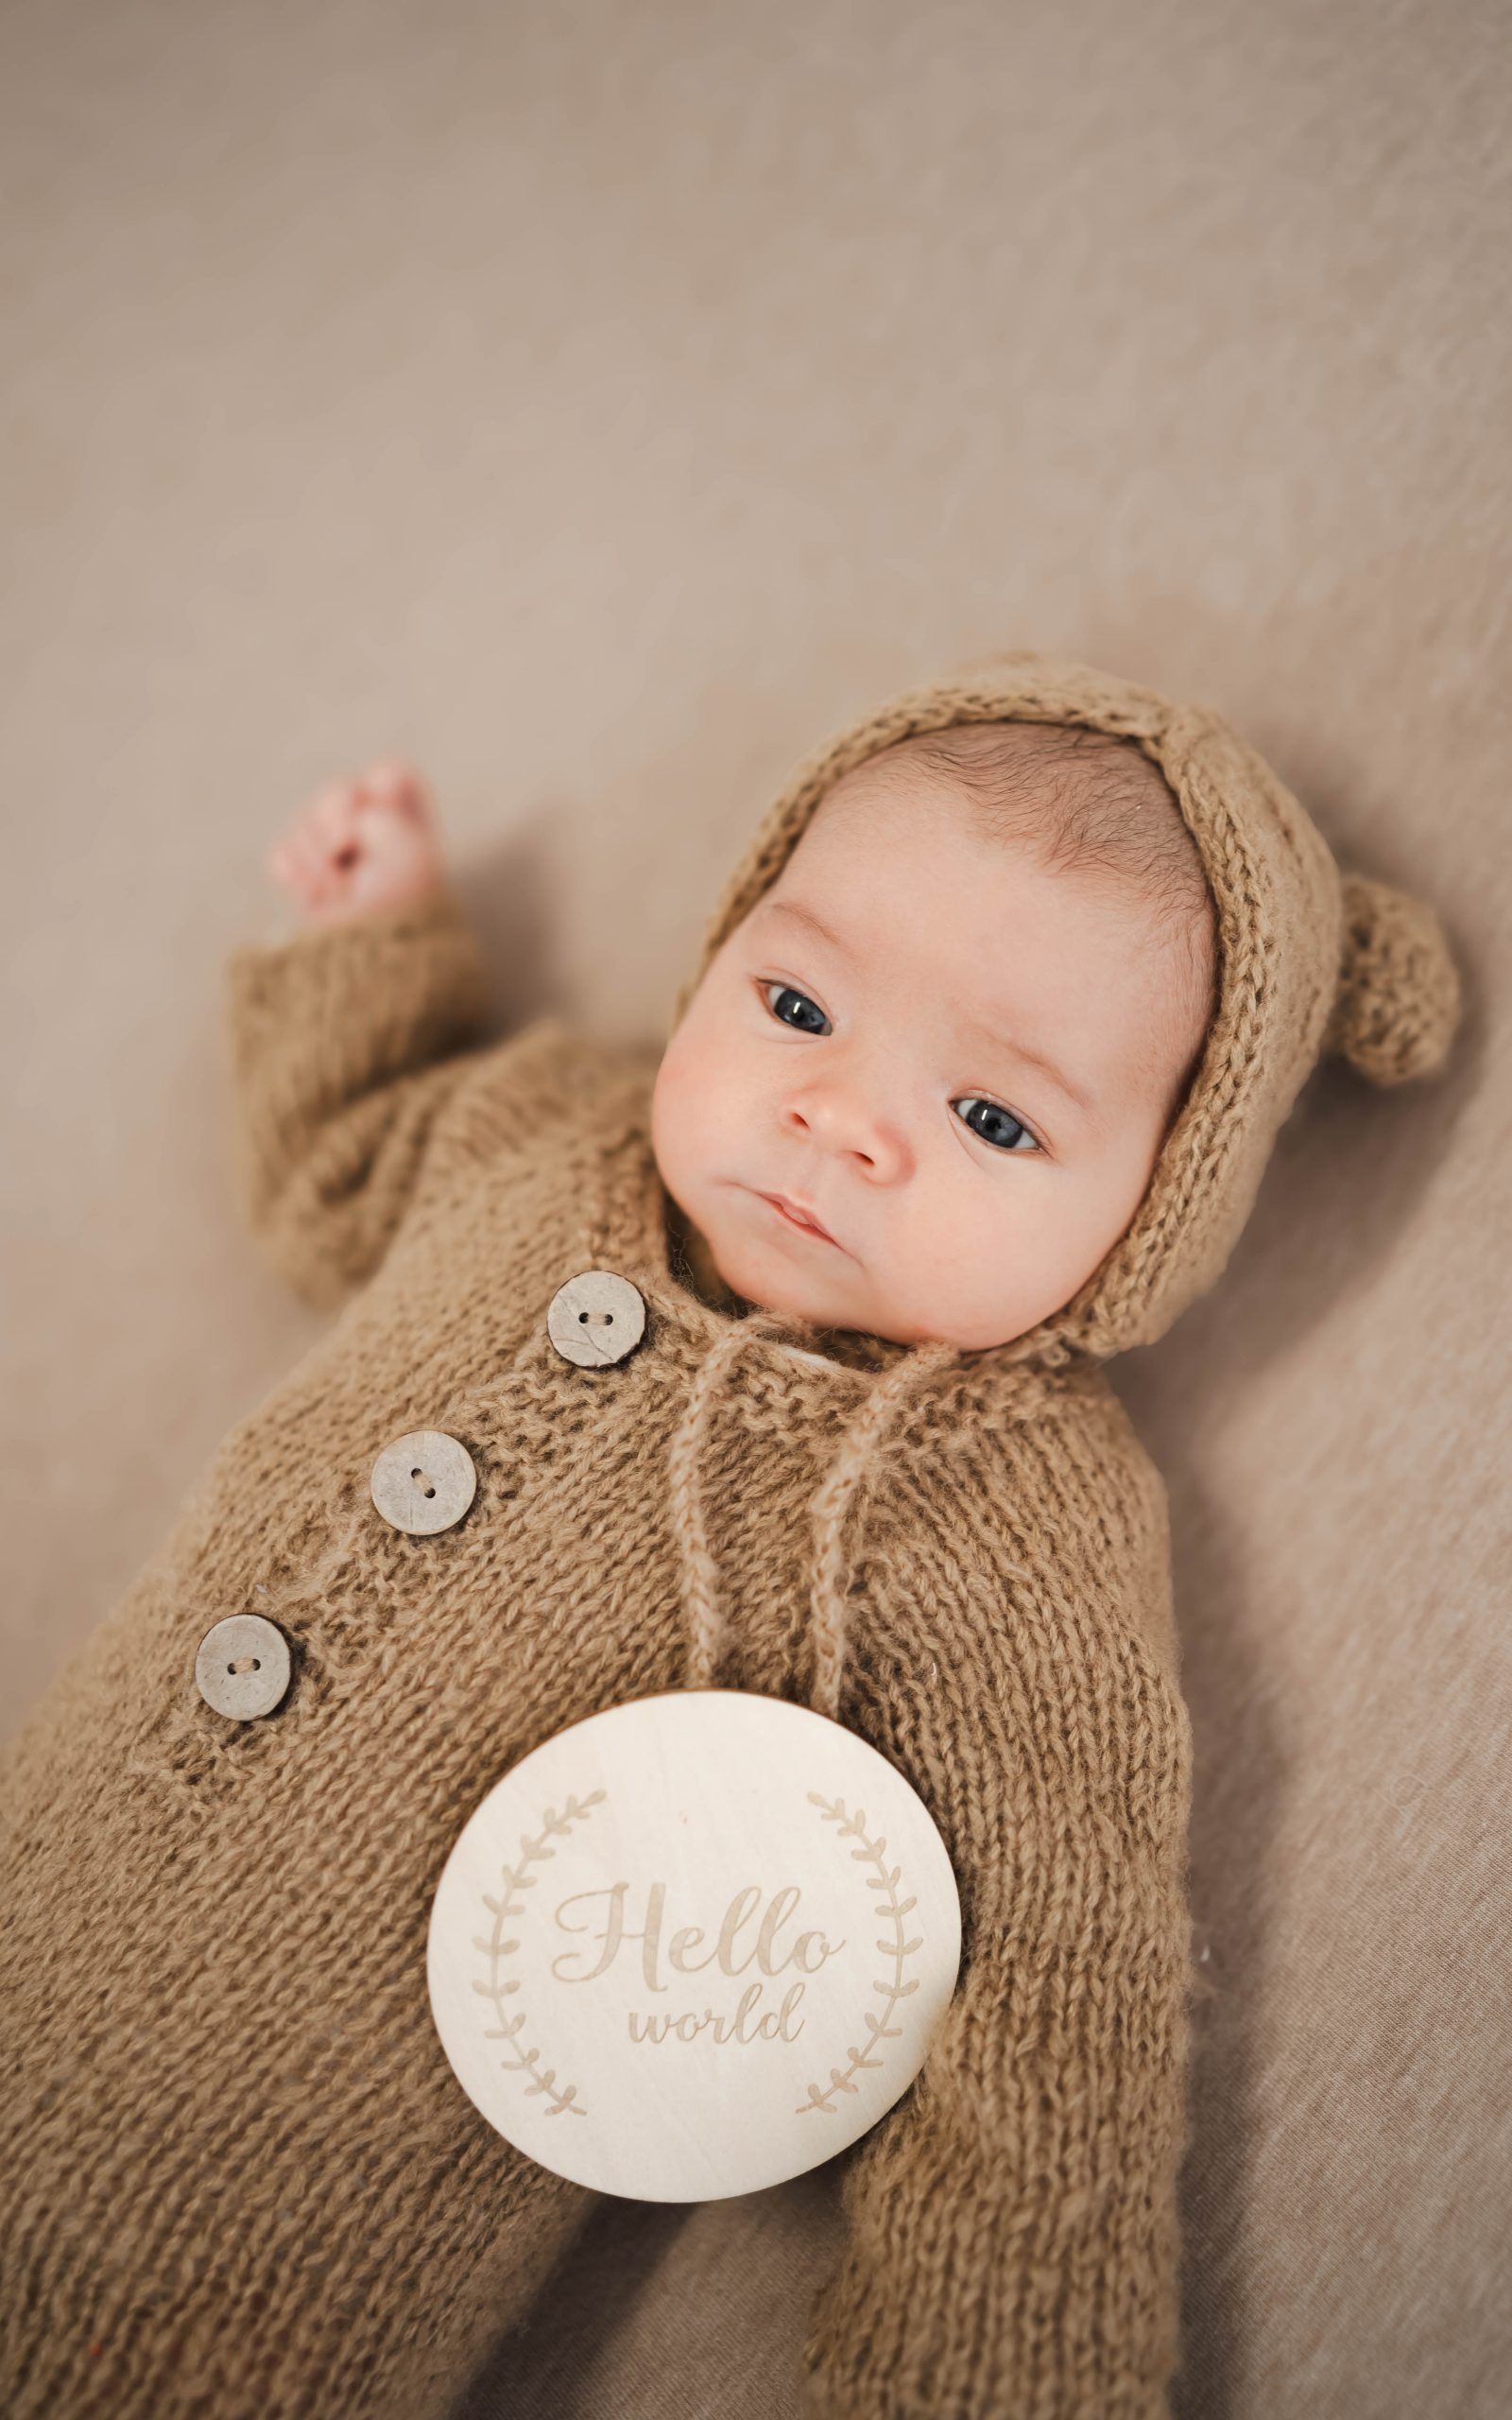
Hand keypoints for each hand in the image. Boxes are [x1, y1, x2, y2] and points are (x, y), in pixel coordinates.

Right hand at [267, 761, 448, 928]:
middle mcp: (370, 829)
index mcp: (408, 821)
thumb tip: (329, 831)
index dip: (380, 795)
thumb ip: (373, 813)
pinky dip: (297, 878)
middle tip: (359, 871)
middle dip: (341, 832)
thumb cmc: (403, 911)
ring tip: (344, 897)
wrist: (374, 966)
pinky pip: (282, 853)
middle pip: (337, 792)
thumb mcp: (408, 853)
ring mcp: (332, 851)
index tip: (385, 827)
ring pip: (304, 822)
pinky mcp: (303, 876)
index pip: (388, 777)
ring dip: (321, 865)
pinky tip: (318, 899)